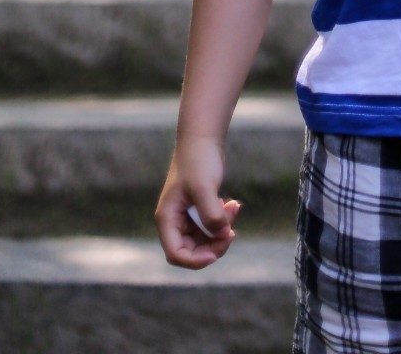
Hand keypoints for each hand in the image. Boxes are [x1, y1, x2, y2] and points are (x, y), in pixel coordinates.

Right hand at [155, 135, 240, 269]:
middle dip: (214, 244)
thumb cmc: (198, 161)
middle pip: (193, 251)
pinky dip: (224, 220)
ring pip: (205, 240)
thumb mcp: (204, 187)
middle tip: (232, 231)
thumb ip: (211, 214)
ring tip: (233, 208)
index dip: (195, 260)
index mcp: (167, 219)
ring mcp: (187, 218)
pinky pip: (212, 227)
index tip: (215, 254)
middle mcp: (175, 222)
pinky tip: (233, 204)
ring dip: (222, 230)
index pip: (176, 254)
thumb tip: (221, 234)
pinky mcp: (199, 211)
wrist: (202, 140)